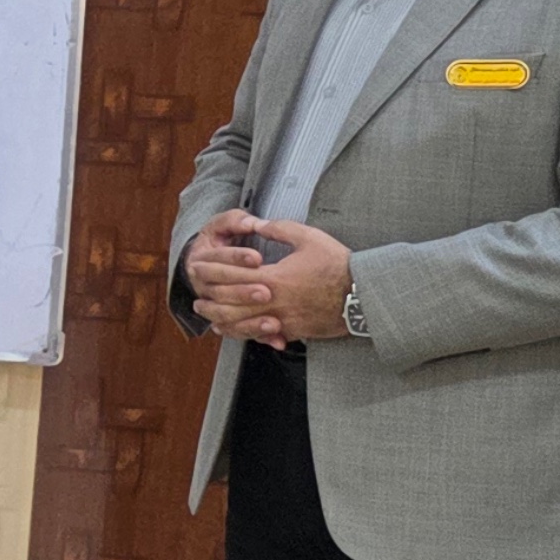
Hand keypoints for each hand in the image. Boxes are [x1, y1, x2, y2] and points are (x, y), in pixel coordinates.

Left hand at [189, 208, 352, 347]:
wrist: (364, 296)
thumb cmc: (338, 265)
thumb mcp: (309, 238)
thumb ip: (280, 229)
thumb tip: (258, 223)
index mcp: (273, 278)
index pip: (231, 274)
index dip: (211, 269)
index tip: (197, 266)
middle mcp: (272, 302)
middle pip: (229, 304)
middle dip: (209, 300)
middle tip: (195, 297)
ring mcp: (282, 320)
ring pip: (241, 325)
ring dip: (220, 320)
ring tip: (208, 315)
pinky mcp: (292, 331)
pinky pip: (261, 336)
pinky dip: (244, 333)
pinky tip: (235, 331)